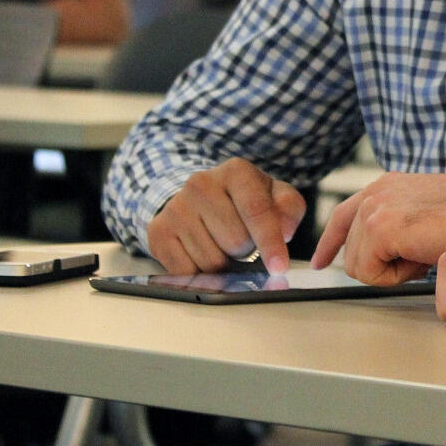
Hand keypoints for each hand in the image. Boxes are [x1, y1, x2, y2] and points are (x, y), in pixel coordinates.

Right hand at [145, 157, 306, 273]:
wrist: (199, 198)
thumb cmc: (245, 201)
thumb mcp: (275, 196)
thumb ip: (288, 209)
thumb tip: (282, 231)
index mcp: (236, 171)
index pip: (256, 210)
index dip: (270, 242)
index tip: (279, 267)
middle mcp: (201, 184)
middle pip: (235, 242)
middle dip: (246, 251)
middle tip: (244, 242)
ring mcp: (176, 207)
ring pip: (211, 261)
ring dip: (224, 264)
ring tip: (222, 245)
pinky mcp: (158, 231)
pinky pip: (186, 272)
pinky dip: (200, 273)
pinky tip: (203, 254)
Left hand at [312, 171, 445, 285]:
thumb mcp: (424, 214)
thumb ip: (396, 224)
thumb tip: (377, 251)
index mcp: (386, 186)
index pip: (341, 217)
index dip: (330, 244)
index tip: (321, 263)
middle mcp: (375, 192)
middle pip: (349, 252)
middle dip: (382, 265)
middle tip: (418, 257)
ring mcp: (375, 208)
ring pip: (357, 266)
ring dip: (390, 271)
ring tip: (422, 254)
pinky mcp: (381, 228)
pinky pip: (368, 274)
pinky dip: (395, 277)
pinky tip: (420, 259)